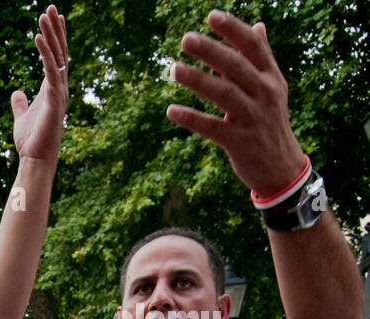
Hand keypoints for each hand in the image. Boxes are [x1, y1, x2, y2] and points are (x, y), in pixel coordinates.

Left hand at [11, 5, 69, 163]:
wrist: (36, 158)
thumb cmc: (31, 141)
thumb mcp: (21, 117)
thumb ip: (20, 103)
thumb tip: (17, 91)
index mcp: (53, 89)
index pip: (56, 57)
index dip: (55, 37)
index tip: (54, 18)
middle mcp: (60, 87)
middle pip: (59, 51)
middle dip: (55, 28)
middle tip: (51, 7)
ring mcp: (59, 91)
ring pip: (57, 56)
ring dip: (51, 34)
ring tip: (45, 14)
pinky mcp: (55, 97)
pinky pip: (50, 68)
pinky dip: (45, 52)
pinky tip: (38, 37)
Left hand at [167, 9, 306, 195]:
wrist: (281, 167)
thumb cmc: (270, 122)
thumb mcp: (272, 88)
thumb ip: (261, 58)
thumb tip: (258, 25)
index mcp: (271, 77)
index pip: (252, 47)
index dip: (233, 29)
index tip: (211, 15)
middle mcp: (264, 93)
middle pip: (236, 67)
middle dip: (211, 51)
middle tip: (186, 38)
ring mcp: (252, 118)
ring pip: (224, 94)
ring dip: (197, 80)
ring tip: (173, 69)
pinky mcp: (239, 142)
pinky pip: (212, 127)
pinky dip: (191, 118)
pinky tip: (171, 111)